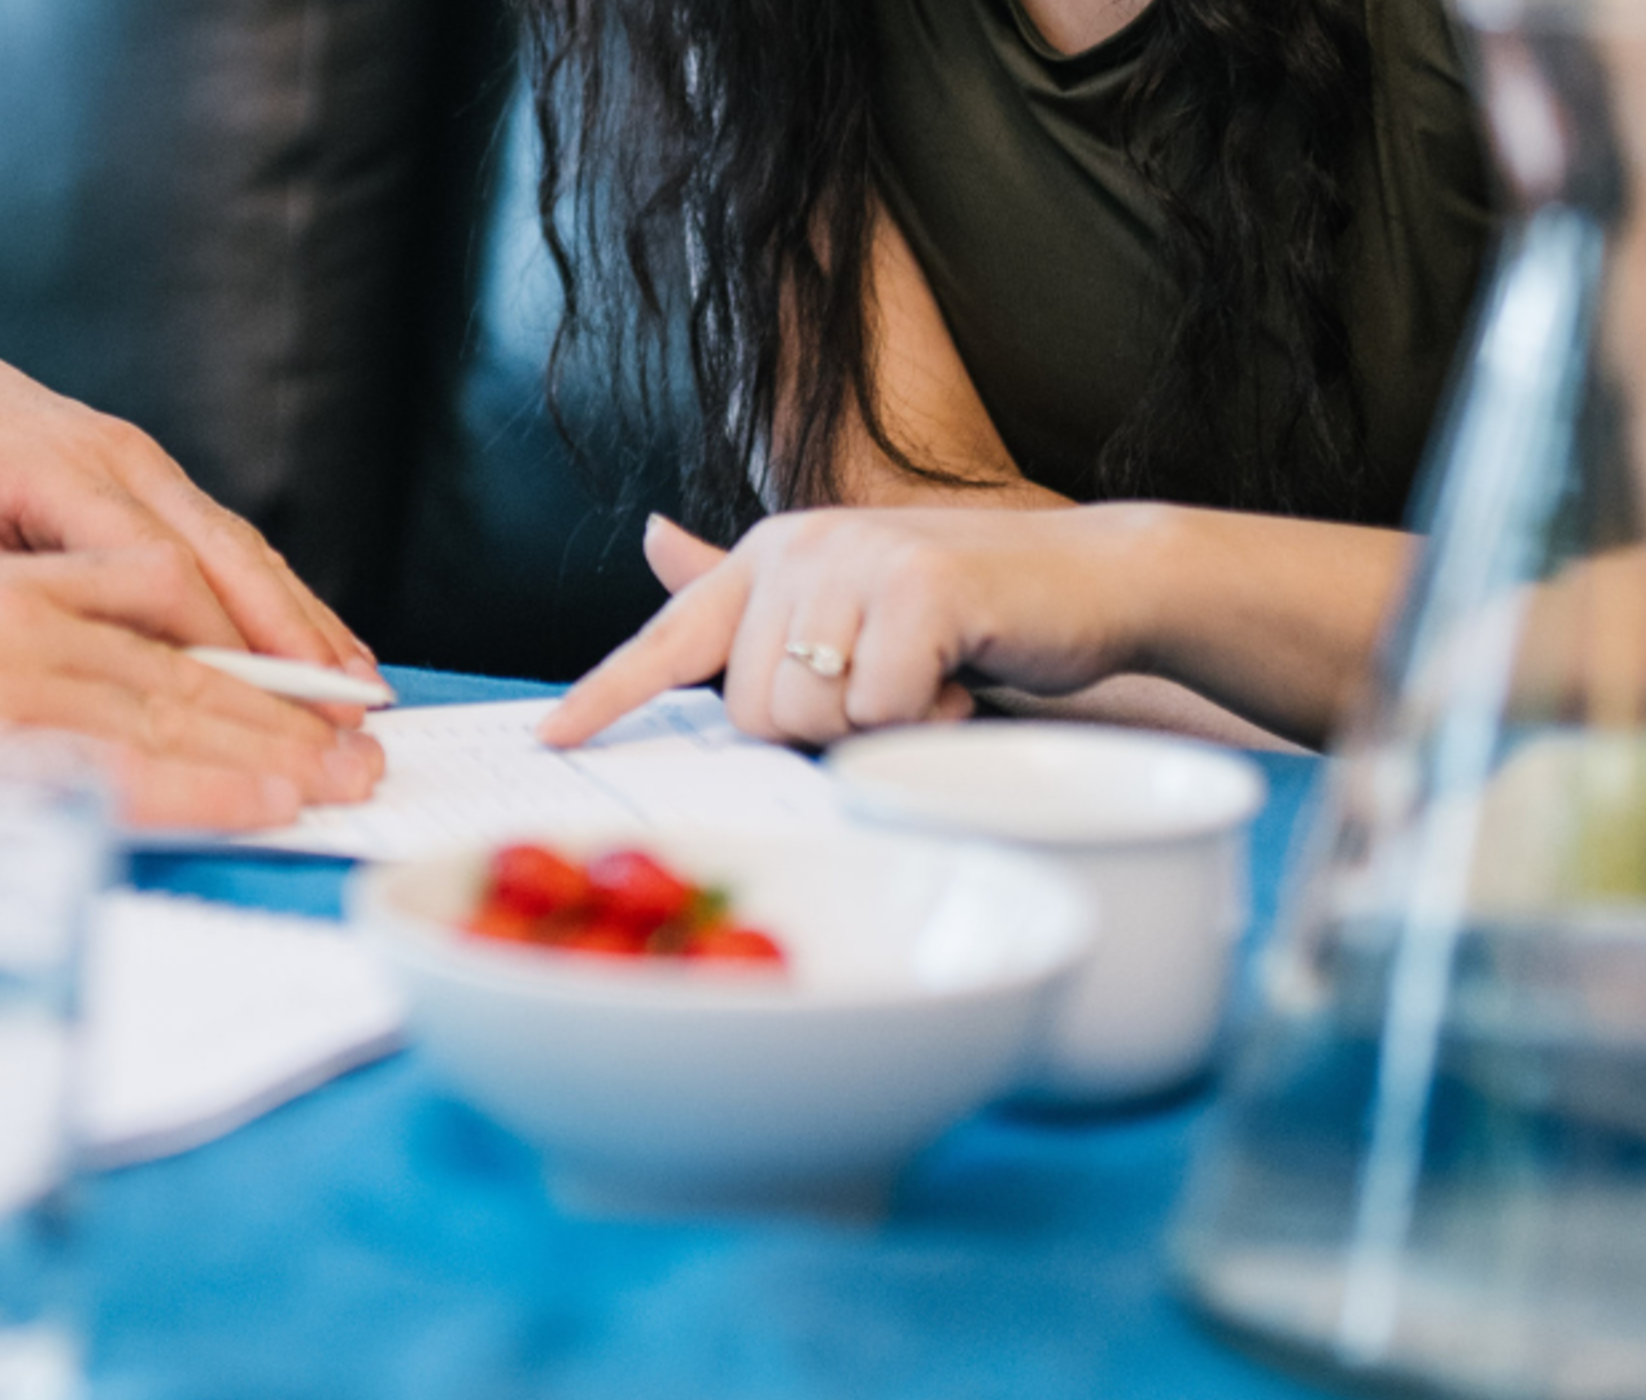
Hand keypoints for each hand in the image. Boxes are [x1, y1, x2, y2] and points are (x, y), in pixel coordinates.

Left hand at [0, 334, 380, 689]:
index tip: (262, 710)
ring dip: (306, 622)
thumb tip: (5, 678)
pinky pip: (233, 544)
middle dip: (292, 638)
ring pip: (243, 548)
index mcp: (53, 471)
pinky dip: (286, 600)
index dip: (217, 643)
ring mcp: (147, 464)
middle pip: (225, 555)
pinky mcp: (157, 481)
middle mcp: (118, 458)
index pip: (154, 568)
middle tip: (347, 713)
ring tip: (363, 695)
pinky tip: (329, 650)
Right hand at [0, 548, 384, 829]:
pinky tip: (261, 803)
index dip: (238, 659)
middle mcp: (5, 620)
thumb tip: (22, 752)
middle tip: (367, 753)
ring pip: (166, 709)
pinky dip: (198, 784)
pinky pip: (111, 764)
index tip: (311, 695)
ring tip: (347, 784)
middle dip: (283, 712)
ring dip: (269, 750)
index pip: (145, 619)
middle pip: (178, 666)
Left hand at [540, 509, 1151, 747]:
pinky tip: (958, 683)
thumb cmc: (966, 611)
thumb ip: (755, 595)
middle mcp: (801, 546)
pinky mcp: (918, 589)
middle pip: (749, 708)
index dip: (608, 694)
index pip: (669, 634)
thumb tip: (654, 540)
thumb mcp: (849, 601)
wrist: (1093, 581)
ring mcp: (858, 560)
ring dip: (872, 728)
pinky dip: (923, 720)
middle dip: (817, 730)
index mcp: (771, 555)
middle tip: (887, 693)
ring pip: (806, 715)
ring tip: (924, 682)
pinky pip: (877, 708)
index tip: (552, 741)